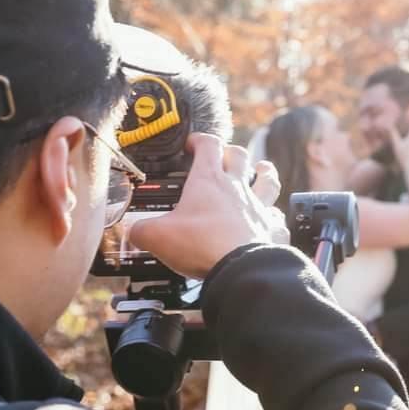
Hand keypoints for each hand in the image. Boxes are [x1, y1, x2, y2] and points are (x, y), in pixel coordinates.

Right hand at [128, 134, 287, 278]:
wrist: (240, 270)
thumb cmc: (203, 246)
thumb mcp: (157, 236)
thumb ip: (140, 230)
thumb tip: (131, 231)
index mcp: (209, 181)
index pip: (208, 145)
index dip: (199, 140)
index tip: (191, 144)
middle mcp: (237, 189)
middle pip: (240, 156)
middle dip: (231, 152)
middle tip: (224, 157)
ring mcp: (258, 208)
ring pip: (267, 179)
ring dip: (263, 172)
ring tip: (260, 171)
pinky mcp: (271, 229)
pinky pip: (277, 216)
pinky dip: (273, 216)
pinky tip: (269, 220)